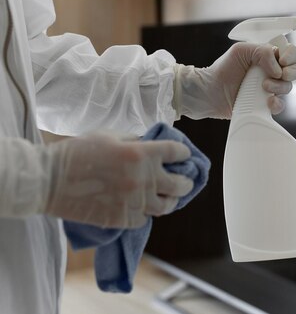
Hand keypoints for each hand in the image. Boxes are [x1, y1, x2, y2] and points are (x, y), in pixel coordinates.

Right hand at [43, 133, 193, 228]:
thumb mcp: (109, 136)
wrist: (49, 180)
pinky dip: (144, 213)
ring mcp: (135, 201)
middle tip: (183, 181)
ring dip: (169, 200)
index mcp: (142, 153)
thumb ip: (135, 141)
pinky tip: (140, 207)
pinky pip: (144, 219)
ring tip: (165, 197)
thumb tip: (152, 146)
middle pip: (181, 184)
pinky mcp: (122, 219)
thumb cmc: (77, 152)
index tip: (183, 156)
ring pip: (167, 206)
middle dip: (185, 181)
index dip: (183, 154)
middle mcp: (144, 179)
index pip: (178, 153)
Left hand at [174, 41, 295, 119]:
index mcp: (268, 56)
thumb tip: (278, 69)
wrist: (210, 92)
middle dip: (291, 72)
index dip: (291, 55)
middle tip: (279, 75)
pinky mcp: (265, 104)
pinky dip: (277, 104)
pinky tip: (268, 102)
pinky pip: (280, 105)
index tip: (282, 60)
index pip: (290, 52)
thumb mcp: (241, 50)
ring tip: (264, 86)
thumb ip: (263, 52)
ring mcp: (270, 88)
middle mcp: (272, 71)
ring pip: (288, 87)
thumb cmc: (224, 68)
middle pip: (294, 70)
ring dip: (280, 87)